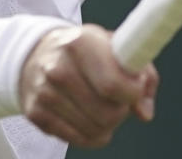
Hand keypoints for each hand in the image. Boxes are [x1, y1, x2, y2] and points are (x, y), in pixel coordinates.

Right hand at [19, 24, 158, 146]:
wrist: (38, 54)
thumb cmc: (85, 51)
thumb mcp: (115, 46)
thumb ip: (142, 72)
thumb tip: (144, 111)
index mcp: (80, 43)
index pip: (112, 84)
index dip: (133, 93)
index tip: (136, 89)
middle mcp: (58, 67)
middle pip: (107, 113)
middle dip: (121, 110)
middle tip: (118, 99)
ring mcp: (45, 92)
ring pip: (95, 130)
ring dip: (107, 124)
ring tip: (102, 106)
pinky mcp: (36, 113)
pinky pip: (79, 140)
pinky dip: (92, 134)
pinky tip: (89, 117)